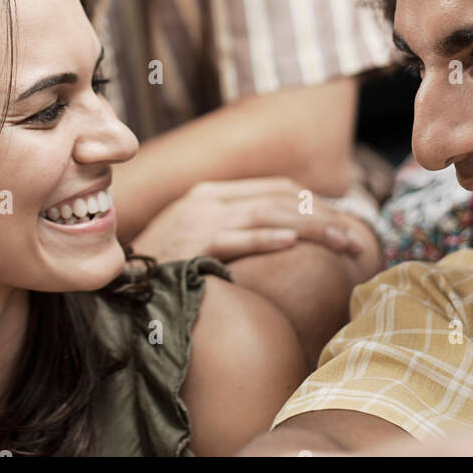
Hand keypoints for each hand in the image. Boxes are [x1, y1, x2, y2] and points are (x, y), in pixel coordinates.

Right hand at [129, 177, 370, 263]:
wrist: (117, 283)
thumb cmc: (162, 266)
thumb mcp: (199, 236)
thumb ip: (235, 228)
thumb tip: (283, 234)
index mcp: (211, 193)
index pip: (274, 188)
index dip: (313, 202)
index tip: (342, 221)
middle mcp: (207, 200)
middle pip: (279, 200)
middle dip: (324, 217)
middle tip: (356, 240)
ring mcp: (198, 220)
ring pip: (268, 216)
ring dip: (312, 229)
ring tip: (343, 243)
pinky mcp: (191, 244)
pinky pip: (235, 239)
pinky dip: (264, 239)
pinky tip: (291, 243)